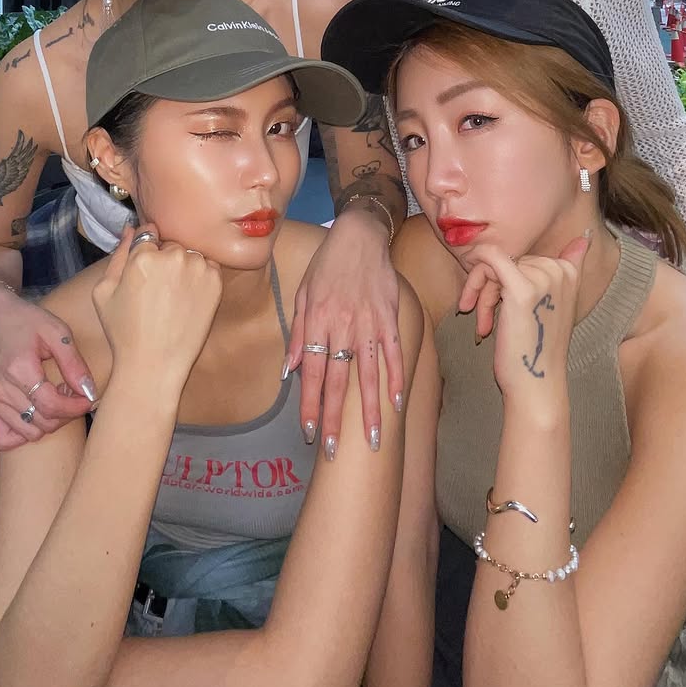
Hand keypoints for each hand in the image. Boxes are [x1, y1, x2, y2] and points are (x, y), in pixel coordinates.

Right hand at [0, 283, 98, 451]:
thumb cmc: (29, 321)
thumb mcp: (58, 332)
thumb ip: (74, 364)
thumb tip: (89, 392)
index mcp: (19, 369)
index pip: (51, 406)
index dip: (75, 407)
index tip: (89, 398)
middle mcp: (2, 389)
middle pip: (43, 422)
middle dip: (66, 413)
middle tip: (73, 393)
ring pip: (30, 433)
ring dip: (50, 422)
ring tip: (57, 399)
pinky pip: (7, 438)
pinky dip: (25, 432)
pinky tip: (36, 413)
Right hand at [91, 226, 221, 394]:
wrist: (154, 364)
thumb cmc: (123, 331)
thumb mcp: (104, 292)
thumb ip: (118, 255)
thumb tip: (132, 228)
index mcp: (143, 256)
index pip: (148, 235)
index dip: (146, 252)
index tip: (146, 272)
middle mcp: (173, 257)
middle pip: (170, 245)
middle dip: (165, 259)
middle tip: (158, 291)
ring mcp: (197, 268)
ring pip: (190, 255)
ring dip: (184, 267)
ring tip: (173, 298)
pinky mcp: (215, 282)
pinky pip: (208, 267)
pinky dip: (201, 278)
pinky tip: (188, 301)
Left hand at [287, 206, 402, 456]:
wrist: (359, 236)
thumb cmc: (327, 266)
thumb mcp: (303, 294)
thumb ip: (298, 334)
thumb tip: (289, 370)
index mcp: (317, 323)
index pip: (312, 373)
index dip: (310, 405)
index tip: (309, 432)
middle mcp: (342, 327)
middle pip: (338, 380)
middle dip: (335, 418)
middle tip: (334, 450)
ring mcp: (368, 324)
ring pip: (368, 374)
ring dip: (369, 410)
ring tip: (371, 440)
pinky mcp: (390, 318)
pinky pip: (393, 353)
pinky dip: (395, 378)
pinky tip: (396, 403)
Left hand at [459, 234, 589, 401]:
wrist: (536, 382)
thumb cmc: (537, 348)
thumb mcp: (554, 305)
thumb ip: (568, 268)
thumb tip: (584, 236)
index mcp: (570, 273)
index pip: (528, 256)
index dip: (509, 276)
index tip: (502, 303)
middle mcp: (559, 271)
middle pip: (510, 260)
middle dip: (492, 287)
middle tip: (486, 319)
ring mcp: (542, 278)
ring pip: (495, 264)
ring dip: (482, 294)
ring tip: (483, 325)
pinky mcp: (521, 288)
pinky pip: (490, 258)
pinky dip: (475, 271)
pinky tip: (468, 303)